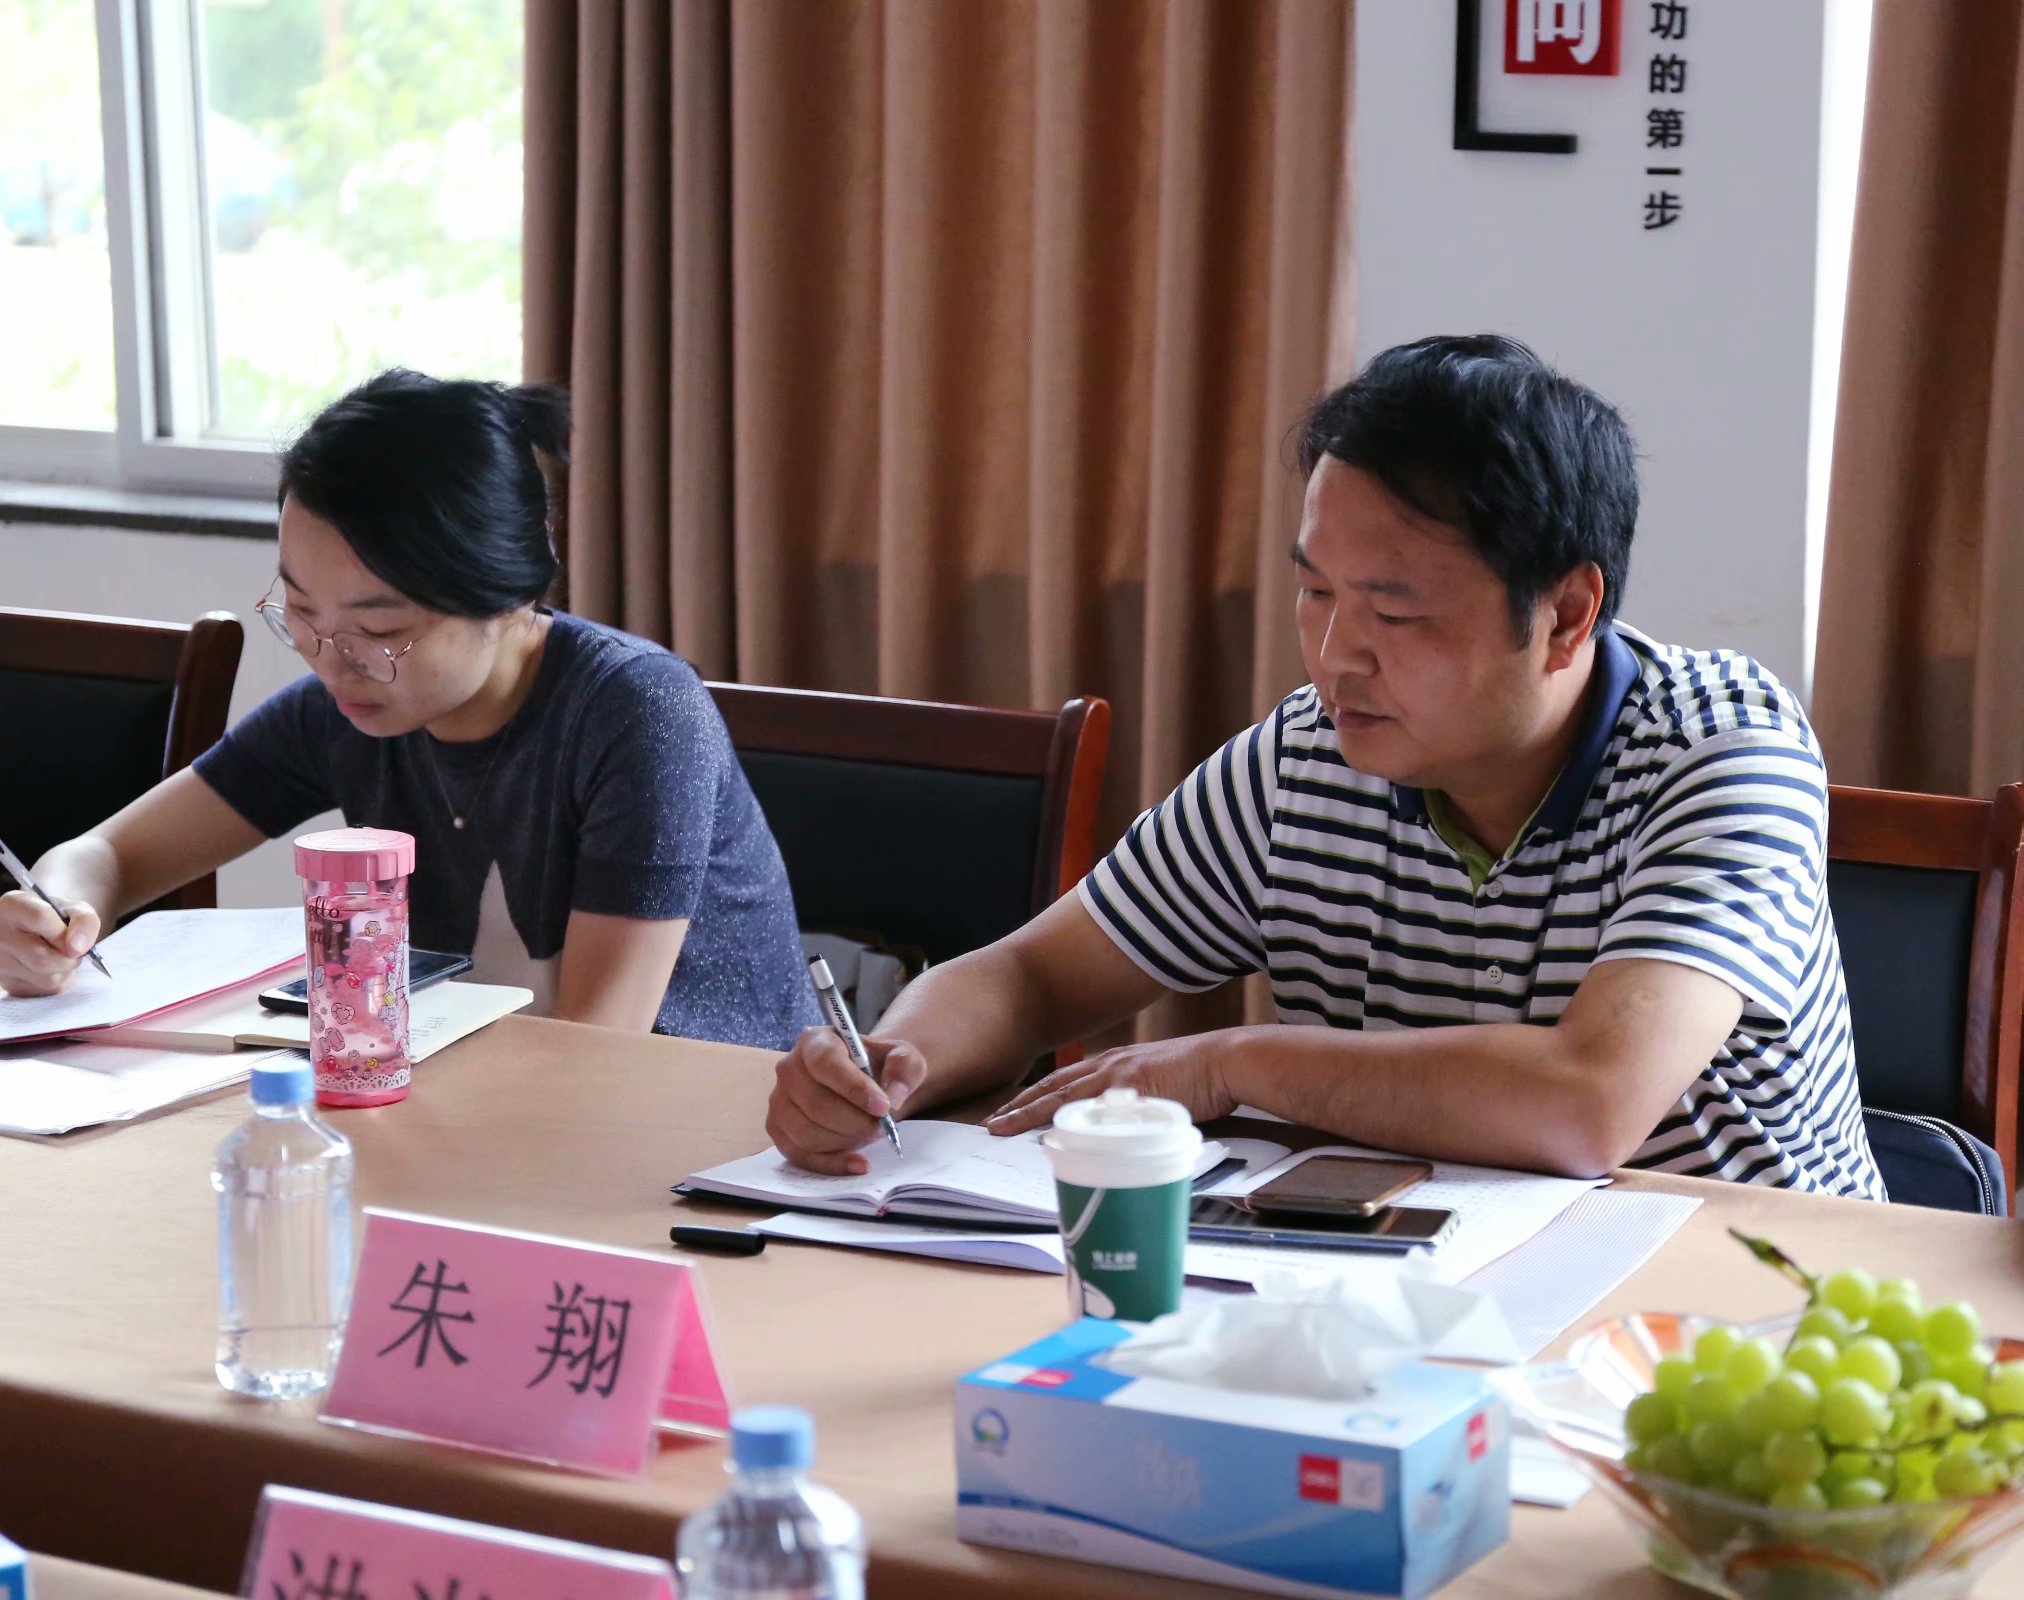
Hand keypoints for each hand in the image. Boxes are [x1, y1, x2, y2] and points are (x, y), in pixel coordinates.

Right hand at [0, 889, 100, 997]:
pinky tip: (49, 968)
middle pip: (44, 959)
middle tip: (72, 950)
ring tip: (59, 956)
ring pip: (47, 979)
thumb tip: (79, 948)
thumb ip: (84, 920)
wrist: (32, 933)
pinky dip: (56, 981)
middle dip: (70, 958)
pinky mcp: (7, 984)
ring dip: (65, 971)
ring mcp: (0, 963)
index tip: (79, 945)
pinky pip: (45, 991)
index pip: (41, 918)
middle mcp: (0, 935)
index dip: (66, 934)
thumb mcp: (71, 908)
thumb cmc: (54, 918)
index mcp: (13, 907)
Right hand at [766, 1027, 929, 1175]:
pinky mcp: (778, 1129)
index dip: (854, 1088)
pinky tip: (857, 1163)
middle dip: (855, 1122)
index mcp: (815, 1041)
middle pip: (816, 1103)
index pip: (826, 1063)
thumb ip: (904, 1068)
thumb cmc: (878, 1067)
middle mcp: (789, 1068)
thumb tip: (892, 1097)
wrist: (864, 1084)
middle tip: (881, 1128)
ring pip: (806, 1132)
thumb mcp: (902, 1057)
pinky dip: (830, 1164)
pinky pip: (799, 1154)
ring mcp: (779, 1100)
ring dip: (844, 1142)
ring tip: (869, 1136)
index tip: (883, 1108)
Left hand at [983, 1032, 1239, 1136]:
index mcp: (1115, 1064)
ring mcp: (1119, 1076)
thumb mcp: (1159, 1086)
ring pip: (1063, 1096)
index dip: (1035, 1095)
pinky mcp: (1133, 1088)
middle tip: (992, 1121)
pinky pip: (1094, 1110)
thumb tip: (1125, 1131)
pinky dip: (1070, 1122)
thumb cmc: (1203, 1076)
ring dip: (1030, 1112)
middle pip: (1053, 1085)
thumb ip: (1137, 1104)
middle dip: (1019, 1104)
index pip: (1064, 1080)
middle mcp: (1110, 1065)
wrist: (1228, 1060)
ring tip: (1003, 1127)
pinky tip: (1049, 1135)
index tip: (1011, 1109)